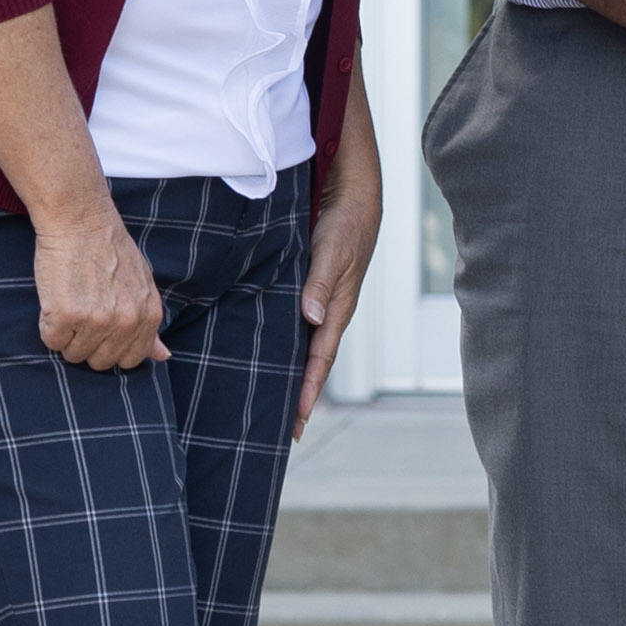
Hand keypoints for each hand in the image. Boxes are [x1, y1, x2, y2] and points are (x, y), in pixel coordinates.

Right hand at [31, 199, 168, 372]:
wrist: (80, 219)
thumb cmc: (109, 249)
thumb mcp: (141, 283)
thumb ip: (149, 323)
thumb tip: (163, 356)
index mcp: (148, 316)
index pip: (130, 360)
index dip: (111, 346)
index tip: (101, 326)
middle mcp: (126, 322)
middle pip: (100, 362)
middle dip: (87, 343)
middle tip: (82, 311)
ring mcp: (97, 320)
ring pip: (73, 354)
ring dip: (66, 334)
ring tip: (70, 301)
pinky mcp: (66, 315)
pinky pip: (51, 340)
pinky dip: (48, 324)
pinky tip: (56, 300)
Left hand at [293, 137, 383, 430]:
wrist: (354, 194)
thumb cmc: (346, 221)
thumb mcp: (334, 250)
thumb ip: (322, 283)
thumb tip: (312, 319)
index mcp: (337, 309)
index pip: (320, 359)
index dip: (307, 391)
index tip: (295, 422)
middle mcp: (328, 311)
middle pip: (313, 362)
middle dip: (301, 395)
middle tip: (285, 431)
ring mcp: (320, 302)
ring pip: (305, 347)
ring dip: (293, 374)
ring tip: (276, 403)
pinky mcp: (311, 289)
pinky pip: (299, 326)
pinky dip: (288, 346)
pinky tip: (271, 353)